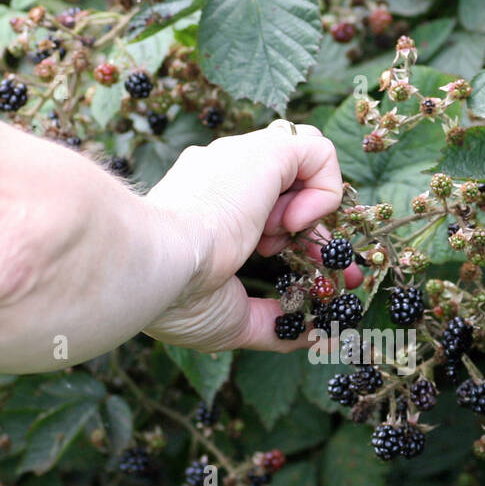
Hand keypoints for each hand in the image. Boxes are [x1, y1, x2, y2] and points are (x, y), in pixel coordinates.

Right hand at [141, 122, 359, 351]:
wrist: (155, 266)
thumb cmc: (176, 298)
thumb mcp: (232, 320)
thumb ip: (272, 323)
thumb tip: (308, 334)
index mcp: (207, 209)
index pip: (266, 209)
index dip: (301, 242)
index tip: (317, 277)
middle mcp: (223, 175)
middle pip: (290, 185)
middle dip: (320, 231)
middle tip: (329, 269)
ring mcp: (241, 157)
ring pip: (304, 159)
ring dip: (313, 206)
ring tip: (285, 240)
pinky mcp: (265, 151)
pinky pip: (318, 151)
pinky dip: (324, 192)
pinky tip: (295, 224)